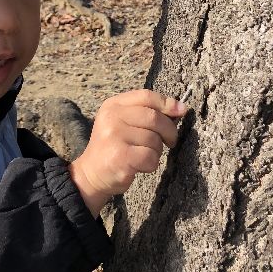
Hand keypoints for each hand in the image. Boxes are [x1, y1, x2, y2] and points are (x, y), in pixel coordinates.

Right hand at [69, 89, 187, 216]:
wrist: (91, 174)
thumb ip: (146, 113)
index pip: (146, 96)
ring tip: (142, 155)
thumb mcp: (124, 123)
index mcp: (113, 105)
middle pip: (154, 117)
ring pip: (154, 139)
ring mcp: (114, 136)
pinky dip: (151, 164)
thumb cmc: (114, 147)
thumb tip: (180, 108)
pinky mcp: (120, 156)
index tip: (181, 111)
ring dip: (156, 151)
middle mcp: (112, 117)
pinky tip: (139, 166)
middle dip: (169, 131)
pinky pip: (150, 157)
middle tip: (169, 141)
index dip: (167, 103)